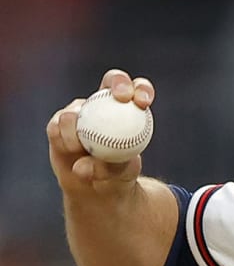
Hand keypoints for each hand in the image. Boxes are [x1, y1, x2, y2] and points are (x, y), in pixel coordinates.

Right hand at [47, 69, 155, 196]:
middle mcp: (104, 102)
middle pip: (113, 79)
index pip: (138, 89)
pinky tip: (69, 150)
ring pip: (77, 110)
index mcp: (129, 109)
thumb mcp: (121, 173)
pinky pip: (57, 127)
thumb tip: (83, 166)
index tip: (143, 103)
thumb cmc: (116, 175)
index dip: (141, 89)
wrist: (95, 185)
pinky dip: (63, 140)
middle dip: (119, 82)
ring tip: (80, 149)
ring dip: (76, 131)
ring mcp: (80, 110)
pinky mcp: (58, 123)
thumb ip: (109, 167)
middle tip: (122, 98)